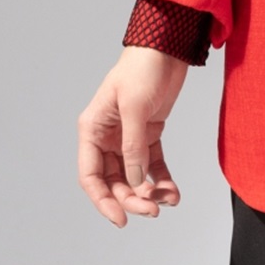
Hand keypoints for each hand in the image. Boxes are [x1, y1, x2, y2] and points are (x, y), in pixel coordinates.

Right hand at [77, 45, 189, 225]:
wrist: (168, 46)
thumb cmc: (143, 68)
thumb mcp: (135, 106)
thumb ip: (133, 145)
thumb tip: (135, 181)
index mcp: (92, 129)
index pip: (90, 176)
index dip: (103, 201)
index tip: (121, 218)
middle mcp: (107, 137)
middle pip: (114, 181)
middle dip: (132, 199)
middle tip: (152, 210)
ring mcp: (129, 137)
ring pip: (135, 177)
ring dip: (149, 193)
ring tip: (167, 200)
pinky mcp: (150, 133)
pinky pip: (153, 165)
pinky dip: (162, 180)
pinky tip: (174, 193)